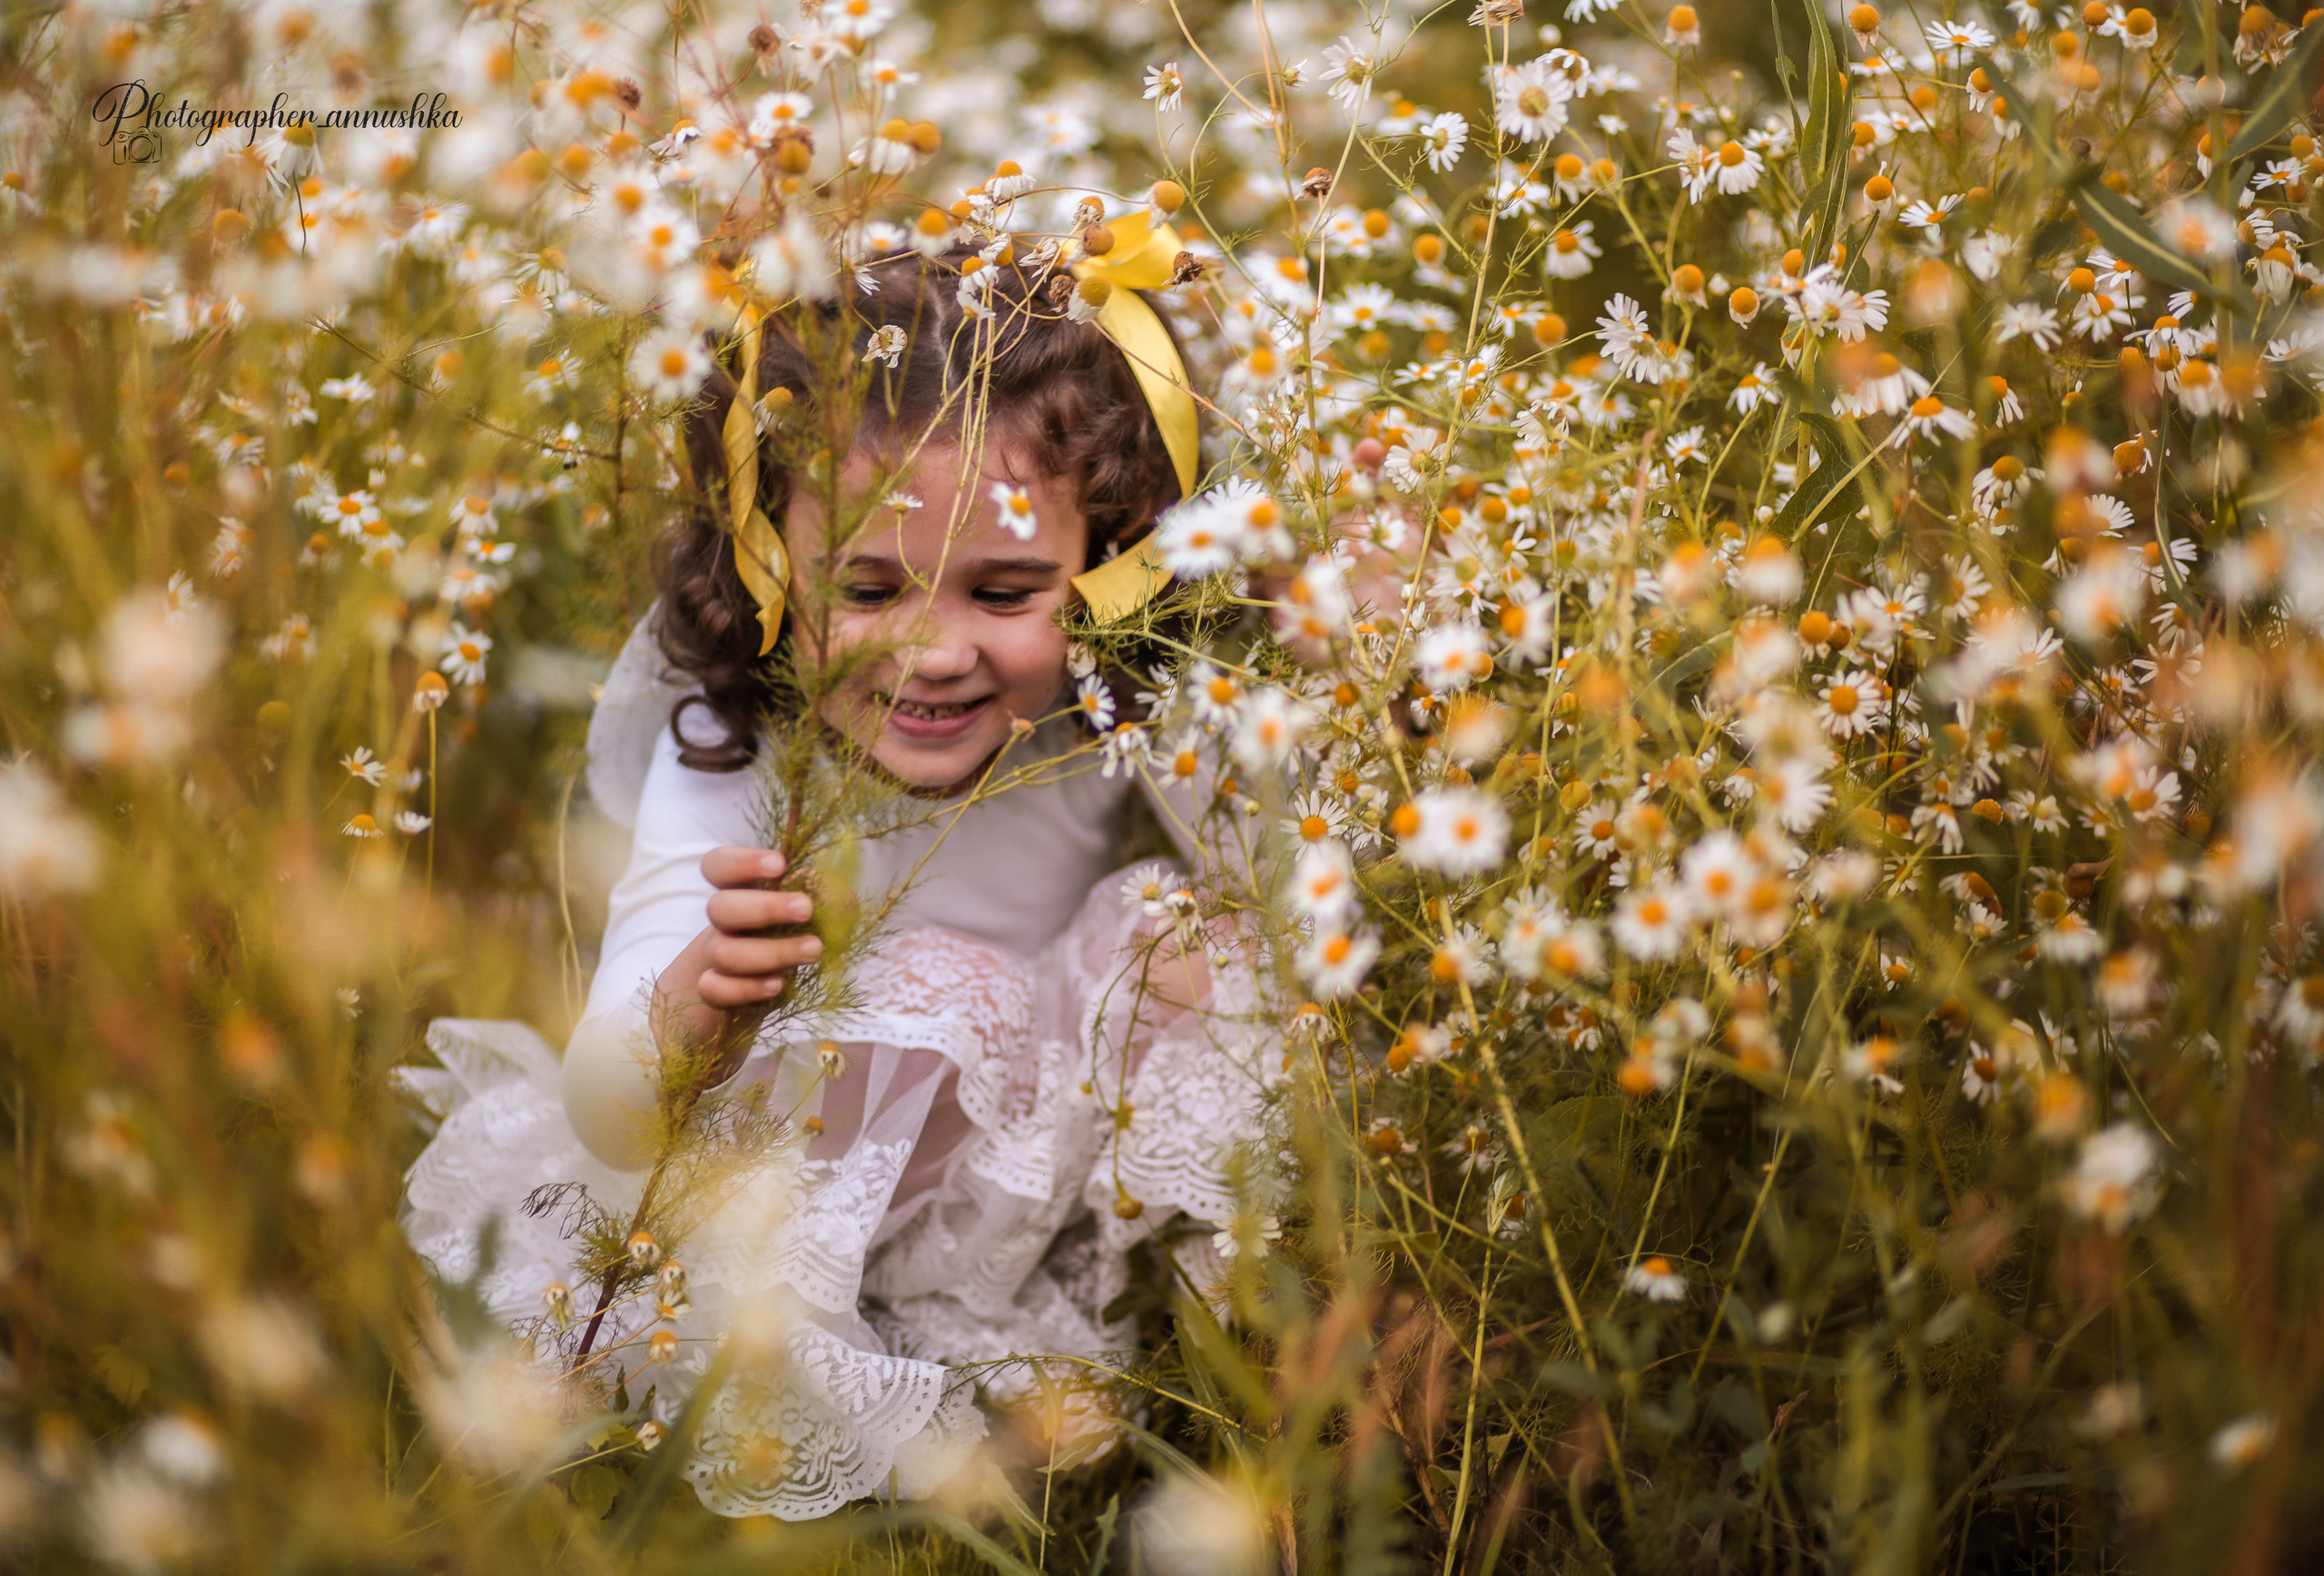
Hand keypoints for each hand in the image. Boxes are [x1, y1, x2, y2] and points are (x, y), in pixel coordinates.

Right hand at [654, 848, 820, 1052]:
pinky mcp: (718, 991)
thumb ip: (828, 895)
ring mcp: (718, 956)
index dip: (741, 862)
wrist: (767, 981)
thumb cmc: (795, 931)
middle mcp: (725, 920)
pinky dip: (746, 988)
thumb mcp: (818, 909)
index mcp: (741, 889)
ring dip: (772, 952)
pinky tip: (777, 985)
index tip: (780, 865)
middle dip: (765, 908)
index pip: (718, 865)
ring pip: (725, 953)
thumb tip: (835, 895)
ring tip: (813, 950)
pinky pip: (714, 990)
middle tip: (806, 909)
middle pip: (720, 907)